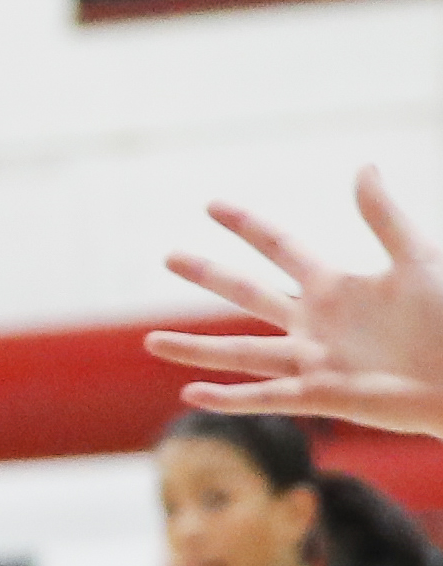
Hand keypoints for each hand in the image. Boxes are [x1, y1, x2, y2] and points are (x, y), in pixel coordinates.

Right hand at [147, 165, 442, 436]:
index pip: (280, 248)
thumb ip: (384, 218)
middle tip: (169, 256)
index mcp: (338, 287)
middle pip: (249, 294)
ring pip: (241, 353)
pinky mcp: (322, 397)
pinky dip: (228, 399)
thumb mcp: (419, 261)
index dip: (247, 226)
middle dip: (208, 275)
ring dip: (195, 349)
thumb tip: (363, 166)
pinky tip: (190, 395)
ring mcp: (315, 362)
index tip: (212, 205)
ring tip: (149, 342)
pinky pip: (266, 397)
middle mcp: (317, 323)